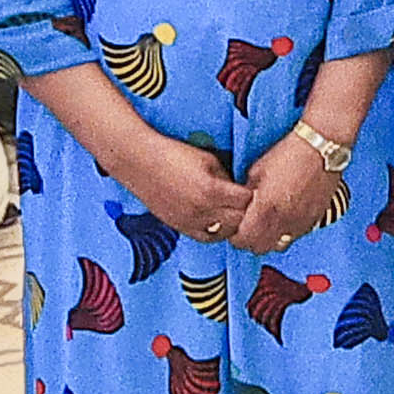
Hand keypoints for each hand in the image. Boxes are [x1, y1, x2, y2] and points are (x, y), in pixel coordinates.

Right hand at [108, 120, 255, 247]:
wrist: (139, 161)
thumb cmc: (173, 155)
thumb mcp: (209, 160)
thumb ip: (228, 177)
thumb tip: (243, 190)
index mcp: (212, 190)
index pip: (248, 201)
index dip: (254, 195)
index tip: (255, 189)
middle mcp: (202, 210)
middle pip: (240, 220)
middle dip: (247, 211)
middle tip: (248, 202)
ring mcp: (189, 221)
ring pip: (225, 233)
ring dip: (233, 223)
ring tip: (233, 211)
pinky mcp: (179, 226)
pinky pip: (206, 238)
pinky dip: (216, 231)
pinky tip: (217, 220)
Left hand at [233, 131, 344, 253]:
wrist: (321, 149)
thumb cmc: (289, 154)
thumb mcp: (256, 171)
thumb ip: (246, 193)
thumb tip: (241, 205)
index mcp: (265, 209)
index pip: (243, 239)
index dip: (236, 235)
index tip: (235, 227)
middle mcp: (284, 221)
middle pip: (260, 248)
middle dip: (250, 240)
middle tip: (248, 227)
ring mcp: (301, 223)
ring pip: (279, 245)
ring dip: (270, 239)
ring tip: (267, 224)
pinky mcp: (315, 219)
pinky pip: (296, 235)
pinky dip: (287, 231)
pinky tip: (285, 217)